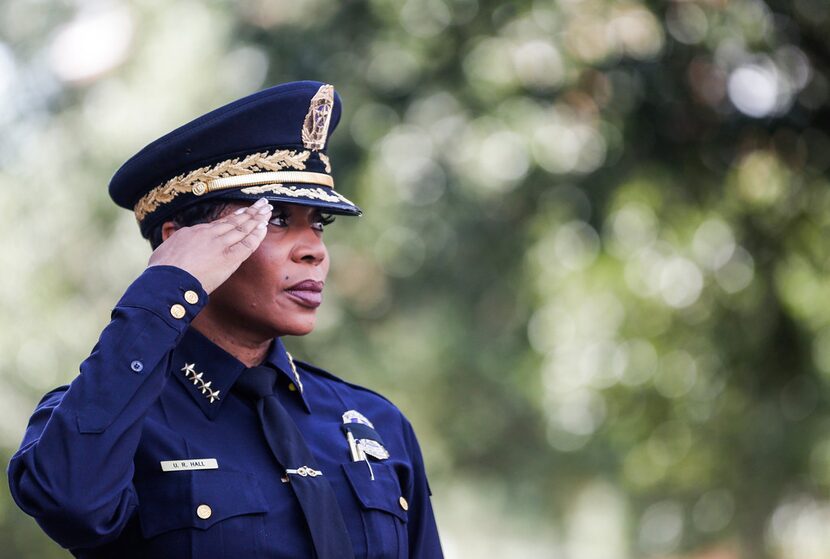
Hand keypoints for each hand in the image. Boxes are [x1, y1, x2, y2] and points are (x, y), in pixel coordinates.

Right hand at [147, 198, 271, 293]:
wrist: (167, 281)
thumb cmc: (162, 271)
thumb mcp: (165, 249)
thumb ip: (175, 241)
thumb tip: (174, 237)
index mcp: (194, 232)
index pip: (219, 223)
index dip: (234, 217)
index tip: (243, 211)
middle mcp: (209, 234)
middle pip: (234, 221)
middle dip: (250, 212)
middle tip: (262, 203)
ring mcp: (220, 245)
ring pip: (243, 228)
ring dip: (257, 219)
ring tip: (267, 210)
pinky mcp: (229, 257)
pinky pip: (247, 244)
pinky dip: (257, 235)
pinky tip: (264, 227)